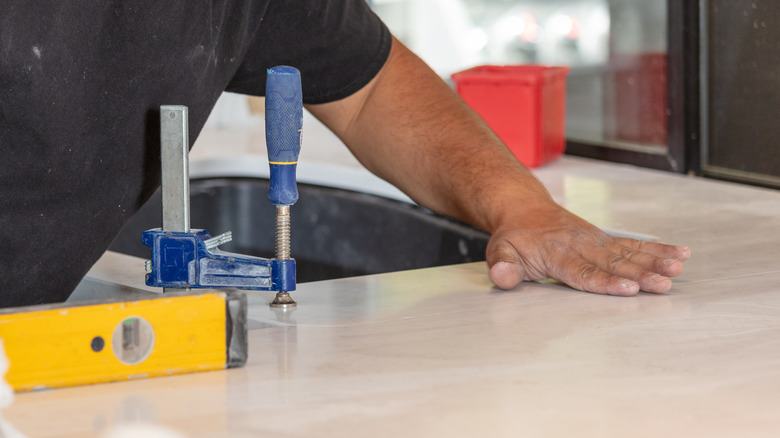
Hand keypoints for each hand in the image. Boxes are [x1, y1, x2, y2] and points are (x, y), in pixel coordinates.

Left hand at [486, 204, 690, 294]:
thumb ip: (502, 267)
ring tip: (678, 268)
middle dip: (640, 274)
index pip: (583, 272)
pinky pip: (633, 244)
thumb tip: (502, 278)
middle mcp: (580, 244)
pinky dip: (656, 249)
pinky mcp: (604, 239)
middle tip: (664, 284)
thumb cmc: (514, 236)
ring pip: (627, 253)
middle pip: (613, 263)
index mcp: (556, 251)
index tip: (629, 288)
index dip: (607, 282)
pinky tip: (680, 254)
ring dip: (654, 261)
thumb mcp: (499, 251)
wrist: (523, 208)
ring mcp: (595, 240)